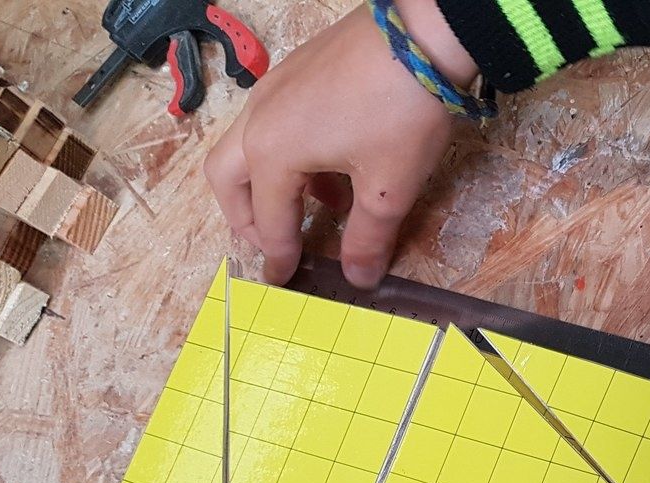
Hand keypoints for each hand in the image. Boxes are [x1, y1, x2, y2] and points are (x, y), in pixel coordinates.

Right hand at [204, 0, 477, 288]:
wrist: (421, 35)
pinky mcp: (295, 72)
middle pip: (228, 178)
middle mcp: (259, 119)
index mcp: (273, 153)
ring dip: (271, 186)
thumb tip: (358, 278)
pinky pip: (273, 122)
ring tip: (322, 208)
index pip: (268, 220)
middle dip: (246, 218)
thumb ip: (367, 239)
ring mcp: (273, 89)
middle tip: (275, 244)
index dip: (279, 256)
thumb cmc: (401, 114)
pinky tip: (336, 166)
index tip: (284, 280)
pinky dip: (289, 155)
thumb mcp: (388, 189)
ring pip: (247, 147)